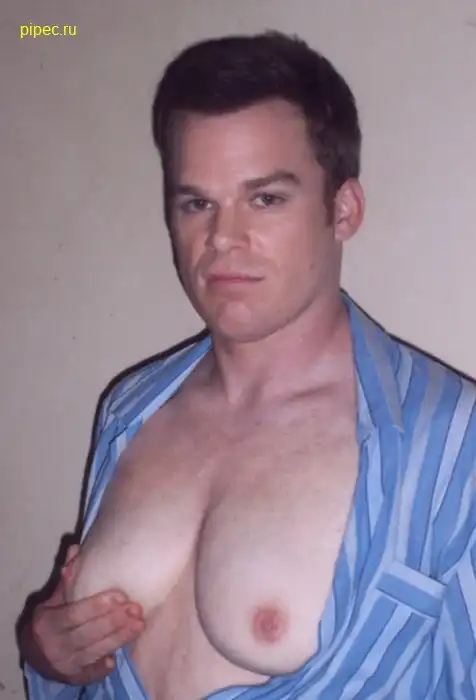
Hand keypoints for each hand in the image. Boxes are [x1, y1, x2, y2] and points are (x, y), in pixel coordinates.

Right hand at [28, 545, 144, 683]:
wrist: (36, 653)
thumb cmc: (52, 619)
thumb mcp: (54, 599)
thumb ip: (67, 579)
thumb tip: (75, 549)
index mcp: (47, 622)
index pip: (74, 614)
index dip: (97, 606)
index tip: (122, 596)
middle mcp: (53, 645)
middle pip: (87, 634)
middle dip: (114, 622)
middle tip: (137, 609)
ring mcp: (64, 664)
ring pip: (93, 652)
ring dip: (118, 639)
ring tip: (139, 625)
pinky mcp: (74, 678)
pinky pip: (91, 673)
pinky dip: (103, 665)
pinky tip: (118, 657)